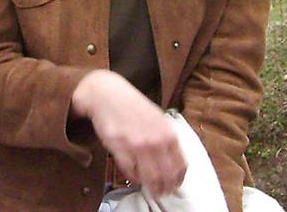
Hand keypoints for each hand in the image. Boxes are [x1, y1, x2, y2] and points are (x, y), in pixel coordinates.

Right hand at [71, 70, 185, 196]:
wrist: (106, 94)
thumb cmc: (130, 105)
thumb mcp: (157, 118)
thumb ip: (166, 138)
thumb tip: (172, 161)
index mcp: (168, 133)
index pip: (180, 166)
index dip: (177, 180)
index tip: (174, 185)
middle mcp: (156, 141)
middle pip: (166, 176)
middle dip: (164, 188)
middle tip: (161, 192)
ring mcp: (138, 146)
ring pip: (150, 178)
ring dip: (150, 187)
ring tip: (149, 189)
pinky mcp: (120, 149)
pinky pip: (131, 172)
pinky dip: (133, 177)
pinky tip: (134, 175)